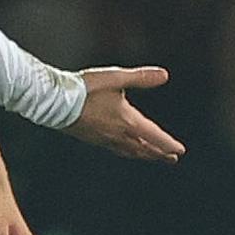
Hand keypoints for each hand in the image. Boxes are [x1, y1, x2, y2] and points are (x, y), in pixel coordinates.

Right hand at [64, 66, 184, 161]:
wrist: (54, 102)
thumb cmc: (85, 88)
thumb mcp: (116, 78)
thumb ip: (141, 77)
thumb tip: (165, 75)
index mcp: (127, 121)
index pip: (154, 136)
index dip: (168, 144)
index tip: (180, 151)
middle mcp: (117, 134)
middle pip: (144, 148)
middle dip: (159, 153)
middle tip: (172, 159)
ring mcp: (104, 139)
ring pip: (130, 151)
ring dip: (144, 154)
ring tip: (153, 157)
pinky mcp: (92, 138)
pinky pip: (116, 150)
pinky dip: (128, 152)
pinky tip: (125, 149)